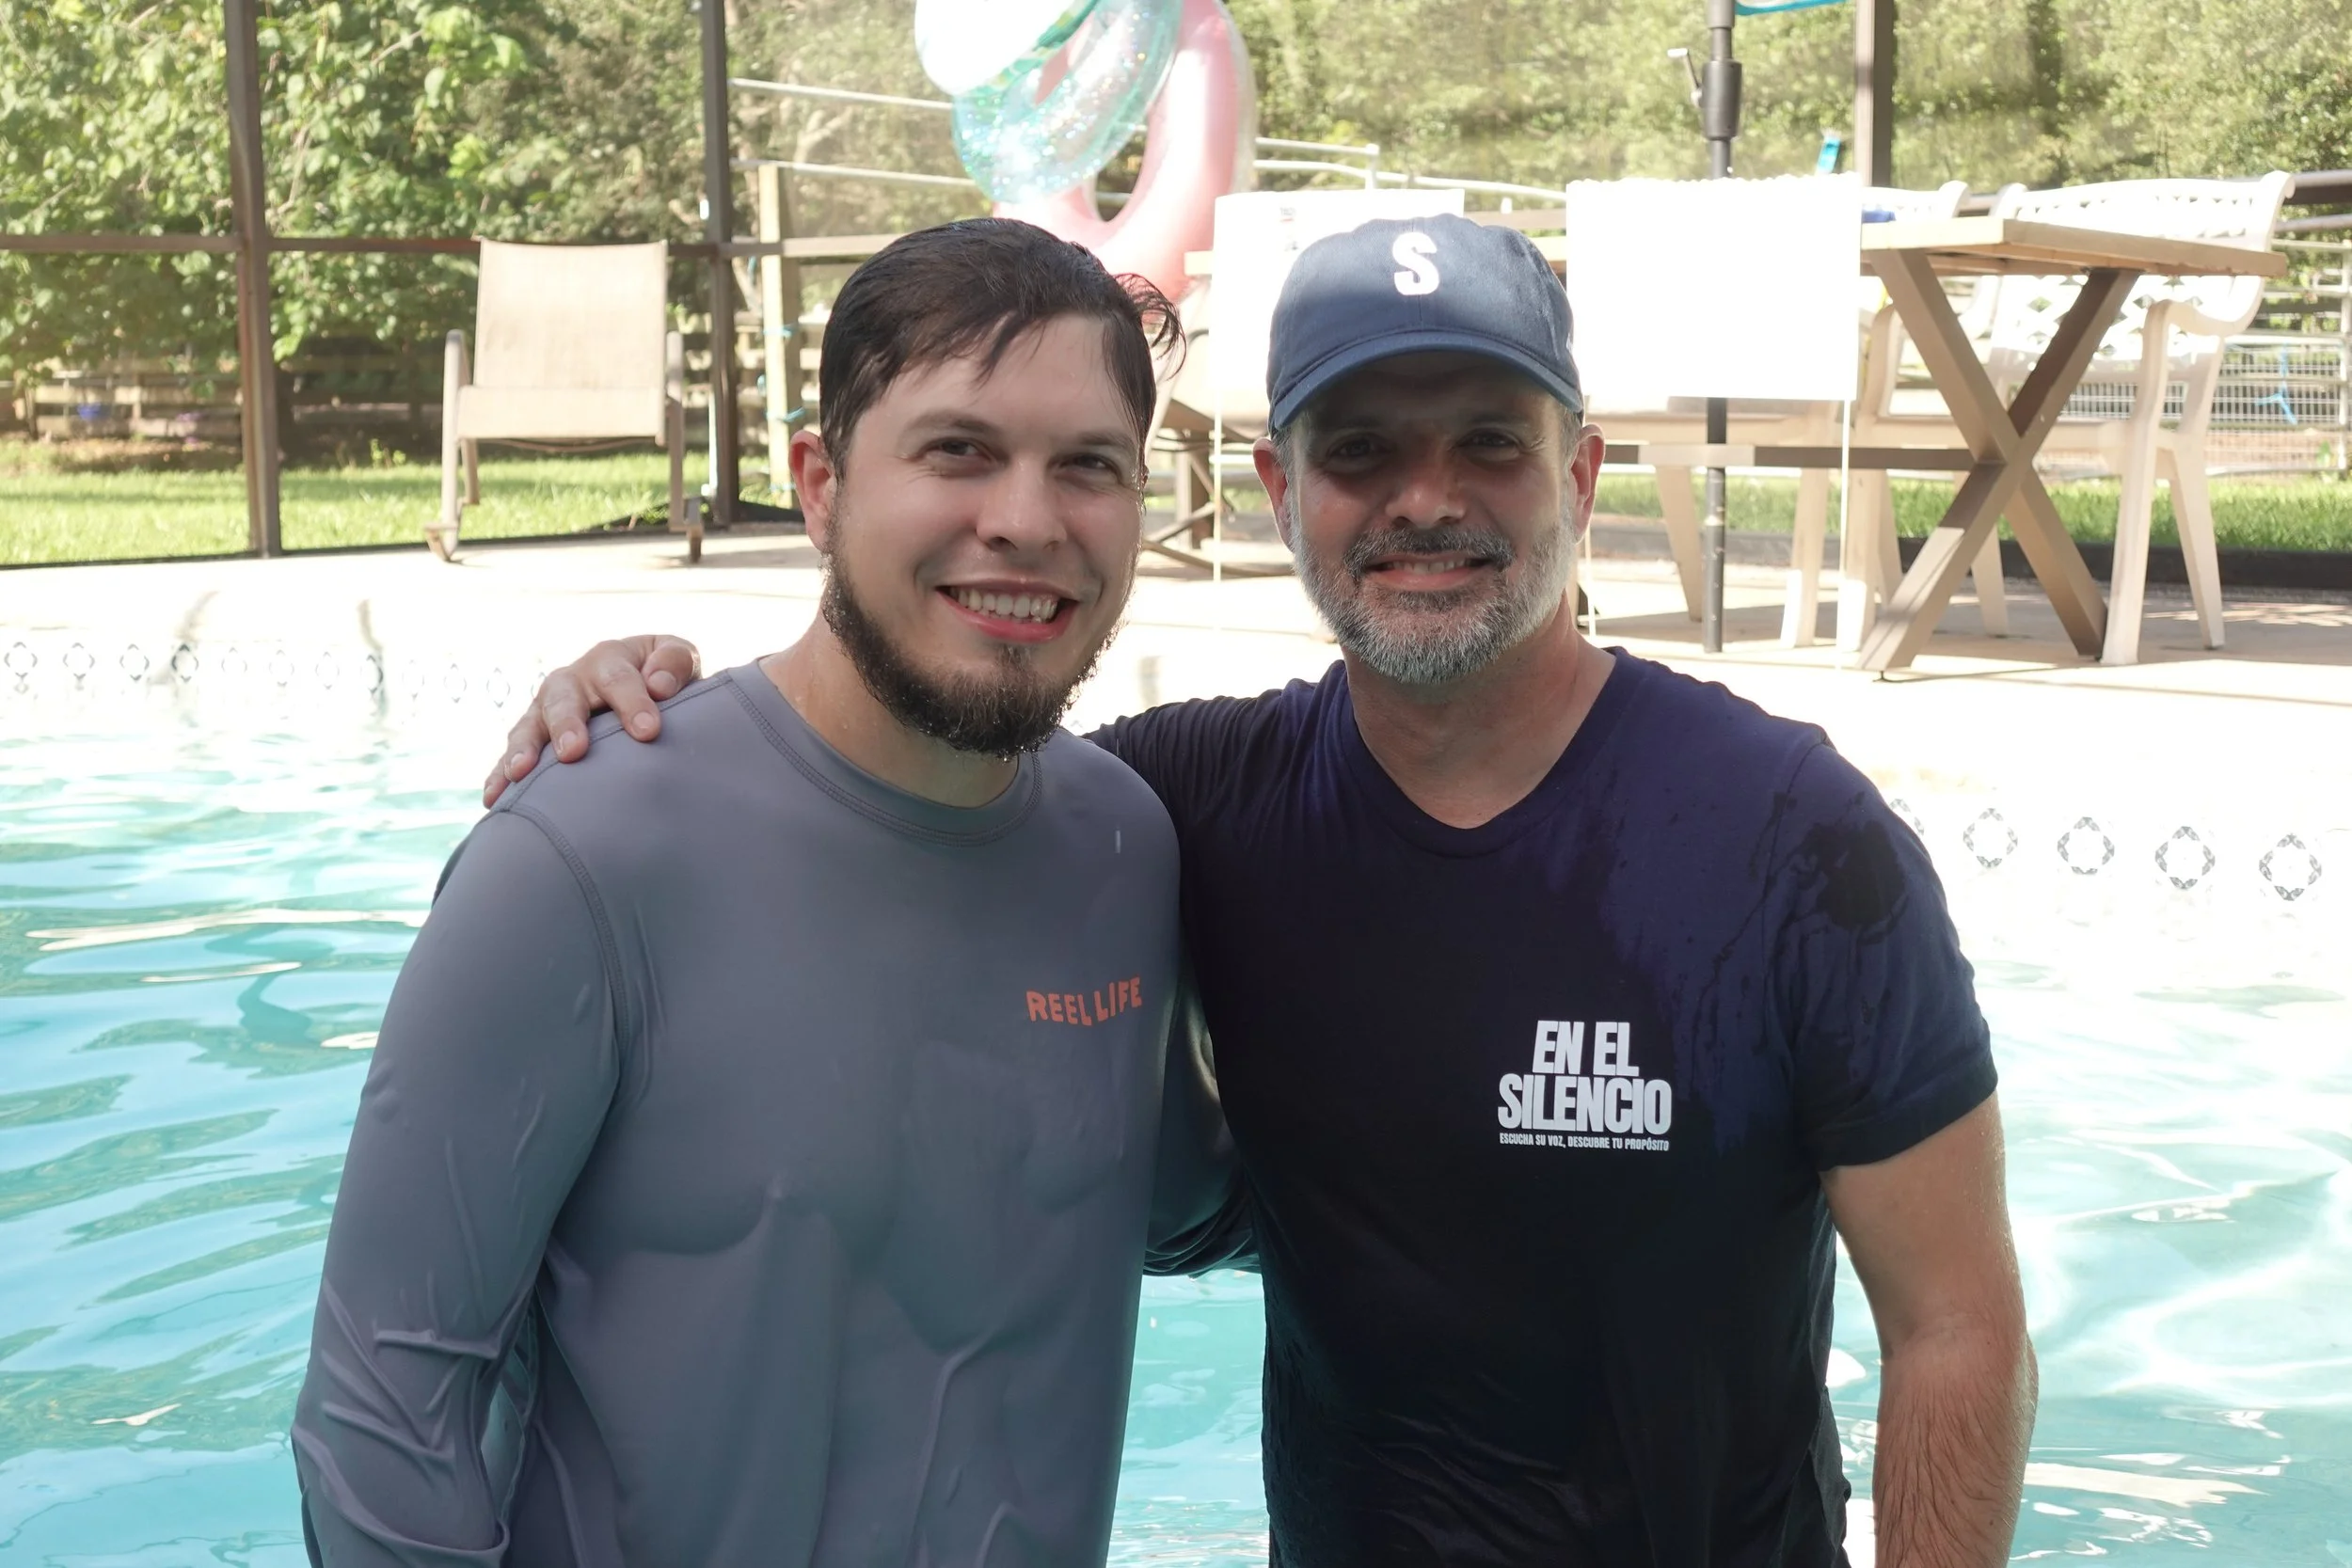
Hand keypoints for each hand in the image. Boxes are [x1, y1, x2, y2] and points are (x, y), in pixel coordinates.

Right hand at [482, 635, 703, 805]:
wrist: (644, 686)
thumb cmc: (664, 677)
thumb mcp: (678, 659)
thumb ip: (675, 662)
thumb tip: (658, 683)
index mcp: (609, 659)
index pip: (619, 680)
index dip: (633, 704)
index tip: (648, 732)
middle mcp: (572, 682)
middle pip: (564, 699)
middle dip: (567, 724)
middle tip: (574, 752)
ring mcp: (547, 709)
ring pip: (530, 725)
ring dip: (524, 749)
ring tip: (521, 773)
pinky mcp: (534, 737)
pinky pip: (512, 754)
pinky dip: (500, 774)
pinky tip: (494, 798)